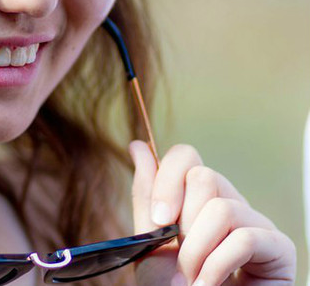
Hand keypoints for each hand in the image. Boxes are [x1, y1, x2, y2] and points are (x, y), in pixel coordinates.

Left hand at [129, 141, 295, 285]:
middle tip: (180, 261)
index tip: (158, 219)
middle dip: (183, 224)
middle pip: (203, 176)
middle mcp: (229, 203)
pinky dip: (219, 266)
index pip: (186, 157)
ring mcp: (256, 224)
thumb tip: (138, 146)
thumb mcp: (150, 241)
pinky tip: (209, 285)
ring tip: (192, 280)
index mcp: (198, 198)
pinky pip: (246, 238)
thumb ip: (146, 194)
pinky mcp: (279, 249)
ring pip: (222, 208)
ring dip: (198, 251)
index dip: (167, 180)